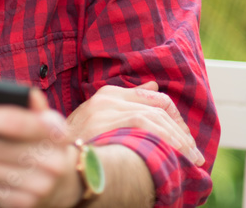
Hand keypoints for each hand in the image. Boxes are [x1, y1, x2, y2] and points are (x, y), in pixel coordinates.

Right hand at [66, 81, 204, 165]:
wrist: (52, 155)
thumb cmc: (76, 142)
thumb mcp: (98, 118)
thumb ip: (127, 101)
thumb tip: (153, 86)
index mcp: (108, 95)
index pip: (152, 98)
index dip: (173, 117)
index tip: (184, 136)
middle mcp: (109, 98)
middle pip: (157, 108)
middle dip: (180, 131)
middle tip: (193, 152)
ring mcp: (109, 109)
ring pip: (156, 118)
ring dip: (178, 140)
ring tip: (191, 158)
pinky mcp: (111, 122)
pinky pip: (148, 127)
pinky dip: (167, 141)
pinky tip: (177, 155)